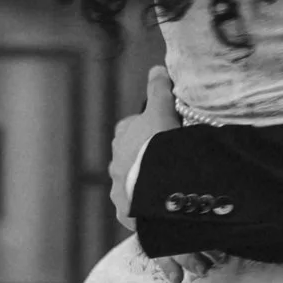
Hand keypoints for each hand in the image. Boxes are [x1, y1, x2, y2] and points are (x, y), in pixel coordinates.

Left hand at [110, 65, 177, 224]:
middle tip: (167, 164)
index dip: (145, 129)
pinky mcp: (126, 213)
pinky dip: (146, 211)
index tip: (161, 132)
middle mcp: (116, 164)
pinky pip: (136, 212)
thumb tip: (156, 69)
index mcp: (123, 138)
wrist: (154, 184)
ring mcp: (119, 190)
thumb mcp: (161, 110)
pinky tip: (161, 212)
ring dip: (145, 187)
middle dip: (143, 161)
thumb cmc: (157, 144)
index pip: (128, 128)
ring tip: (167, 192)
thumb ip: (159, 90)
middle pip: (129, 159)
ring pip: (131, 186)